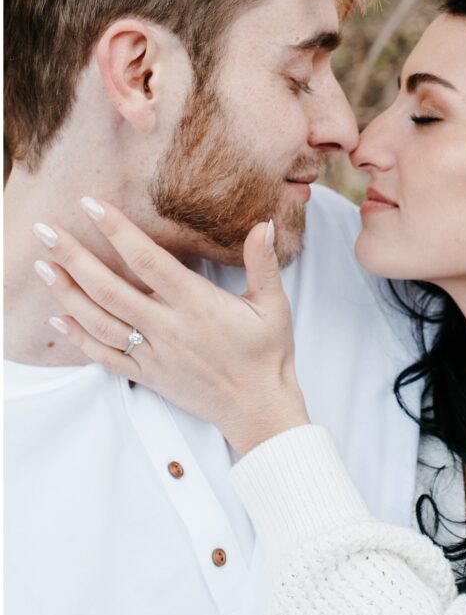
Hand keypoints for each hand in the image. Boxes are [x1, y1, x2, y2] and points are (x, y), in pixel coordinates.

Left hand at [32, 199, 309, 454]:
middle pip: (110, 288)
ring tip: (42, 267)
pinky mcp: (148, 375)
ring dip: (67, 293)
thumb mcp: (274, 305)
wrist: (259, 408)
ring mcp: (154, 353)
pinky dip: (79, 338)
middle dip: (74, 257)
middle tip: (45, 231)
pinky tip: (59, 318)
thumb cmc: (267, 354)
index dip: (117, 230)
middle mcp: (168, 327)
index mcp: (197, 304)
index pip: (147, 260)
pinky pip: (106, 357)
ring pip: (100, 321)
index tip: (91, 206)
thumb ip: (263, 263)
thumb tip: (264, 224)